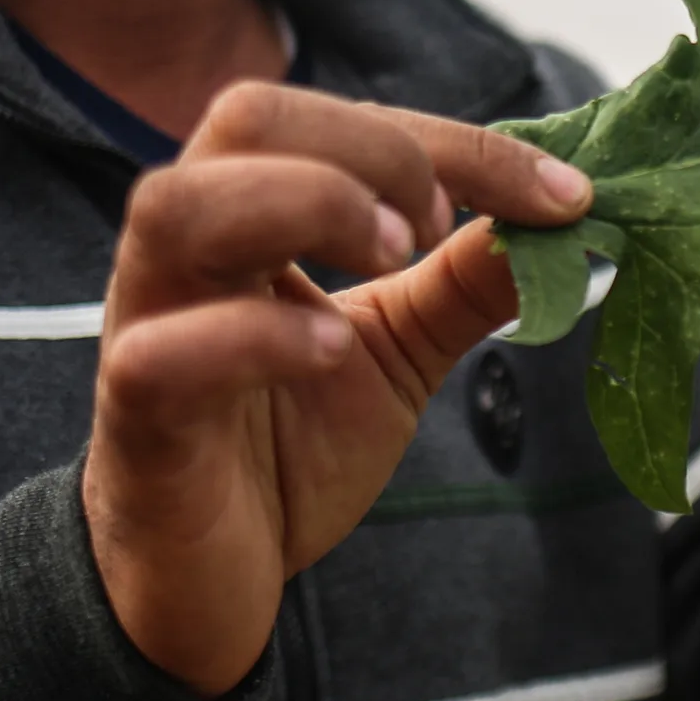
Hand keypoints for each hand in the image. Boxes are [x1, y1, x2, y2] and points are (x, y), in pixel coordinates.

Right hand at [83, 84, 593, 693]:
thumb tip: (562, 219)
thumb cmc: (284, 451)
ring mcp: (149, 323)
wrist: (207, 583)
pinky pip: (164, 351)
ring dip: (306, 204)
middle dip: (373, 150)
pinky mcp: (137, 415)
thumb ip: (463, 284)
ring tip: (392, 257)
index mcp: (249, 213)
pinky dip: (254, 335)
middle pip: (249, 117)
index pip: (339, 122)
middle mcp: (187, 248)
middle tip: (439, 228)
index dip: (460, 144)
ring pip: (177, 204)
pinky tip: (329, 350)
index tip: (561, 196)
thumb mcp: (399, 353)